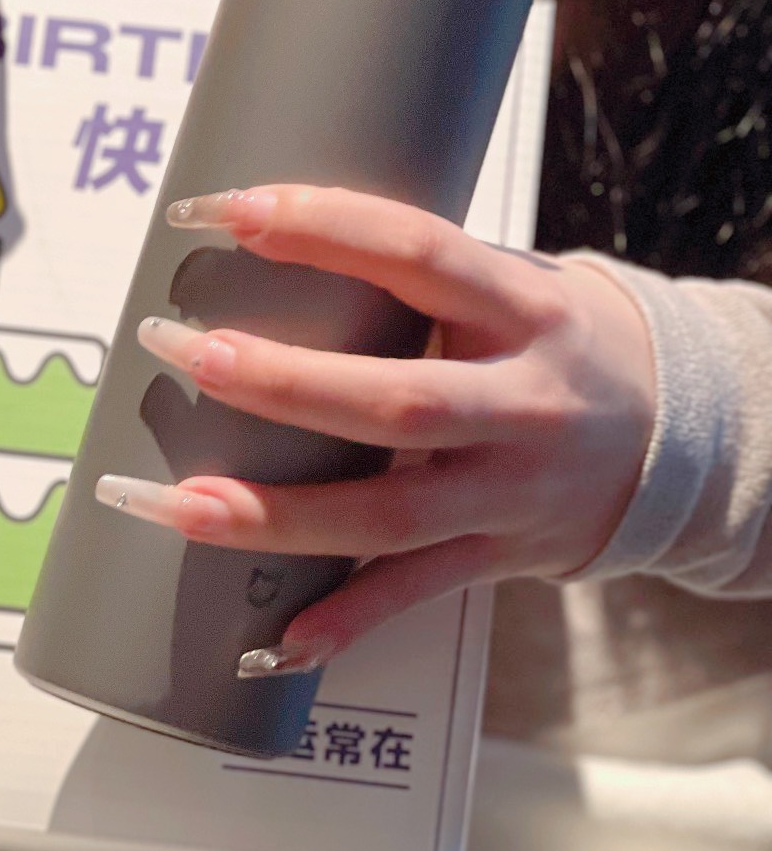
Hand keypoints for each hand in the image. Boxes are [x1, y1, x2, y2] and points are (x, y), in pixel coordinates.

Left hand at [97, 184, 656, 675]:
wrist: (677, 434)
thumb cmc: (556, 342)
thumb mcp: (510, 286)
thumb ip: (412, 273)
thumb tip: (259, 230)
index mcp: (523, 310)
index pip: (416, 251)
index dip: (319, 226)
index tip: (223, 210)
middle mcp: (521, 404)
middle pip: (394, 402)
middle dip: (277, 381)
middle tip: (178, 348)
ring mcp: (508, 492)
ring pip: (387, 516)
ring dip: (273, 514)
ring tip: (173, 501)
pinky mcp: (495, 556)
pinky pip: (412, 595)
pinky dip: (343, 620)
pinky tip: (269, 639)